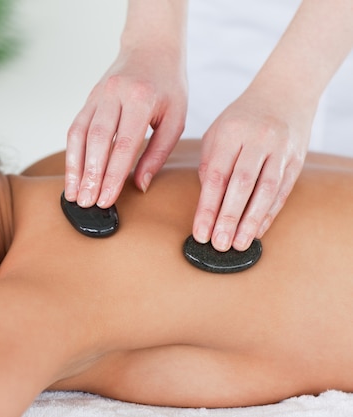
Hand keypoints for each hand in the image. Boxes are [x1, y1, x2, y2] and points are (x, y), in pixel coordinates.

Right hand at [65, 49, 186, 207]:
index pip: (124, 144)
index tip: (106, 200)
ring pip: (79, 134)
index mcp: (142, 99)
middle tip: (86, 203)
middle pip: (97, 141)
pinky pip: (75, 128)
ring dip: (74, 167)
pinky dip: (71, 153)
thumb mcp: (176, 118)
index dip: (112, 175)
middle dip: (90, 176)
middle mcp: (115, 95)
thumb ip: (158, 153)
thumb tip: (139, 185)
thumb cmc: (168, 86)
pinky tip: (71, 174)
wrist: (151, 47)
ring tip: (73, 194)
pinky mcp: (88, 99)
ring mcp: (98, 95)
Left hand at [194, 93, 310, 251]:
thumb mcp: (216, 134)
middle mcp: (257, 139)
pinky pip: (282, 191)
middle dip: (229, 218)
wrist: (284, 93)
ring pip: (266, 190)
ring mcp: (280, 149)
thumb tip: (207, 203)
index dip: (207, 207)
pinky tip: (257, 231)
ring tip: (239, 244)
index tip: (200, 232)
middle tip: (218, 244)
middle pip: (241, 184)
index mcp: (230, 132)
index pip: (216, 176)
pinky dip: (269, 213)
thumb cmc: (240, 119)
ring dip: (252, 221)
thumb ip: (209, 165)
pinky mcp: (296, 159)